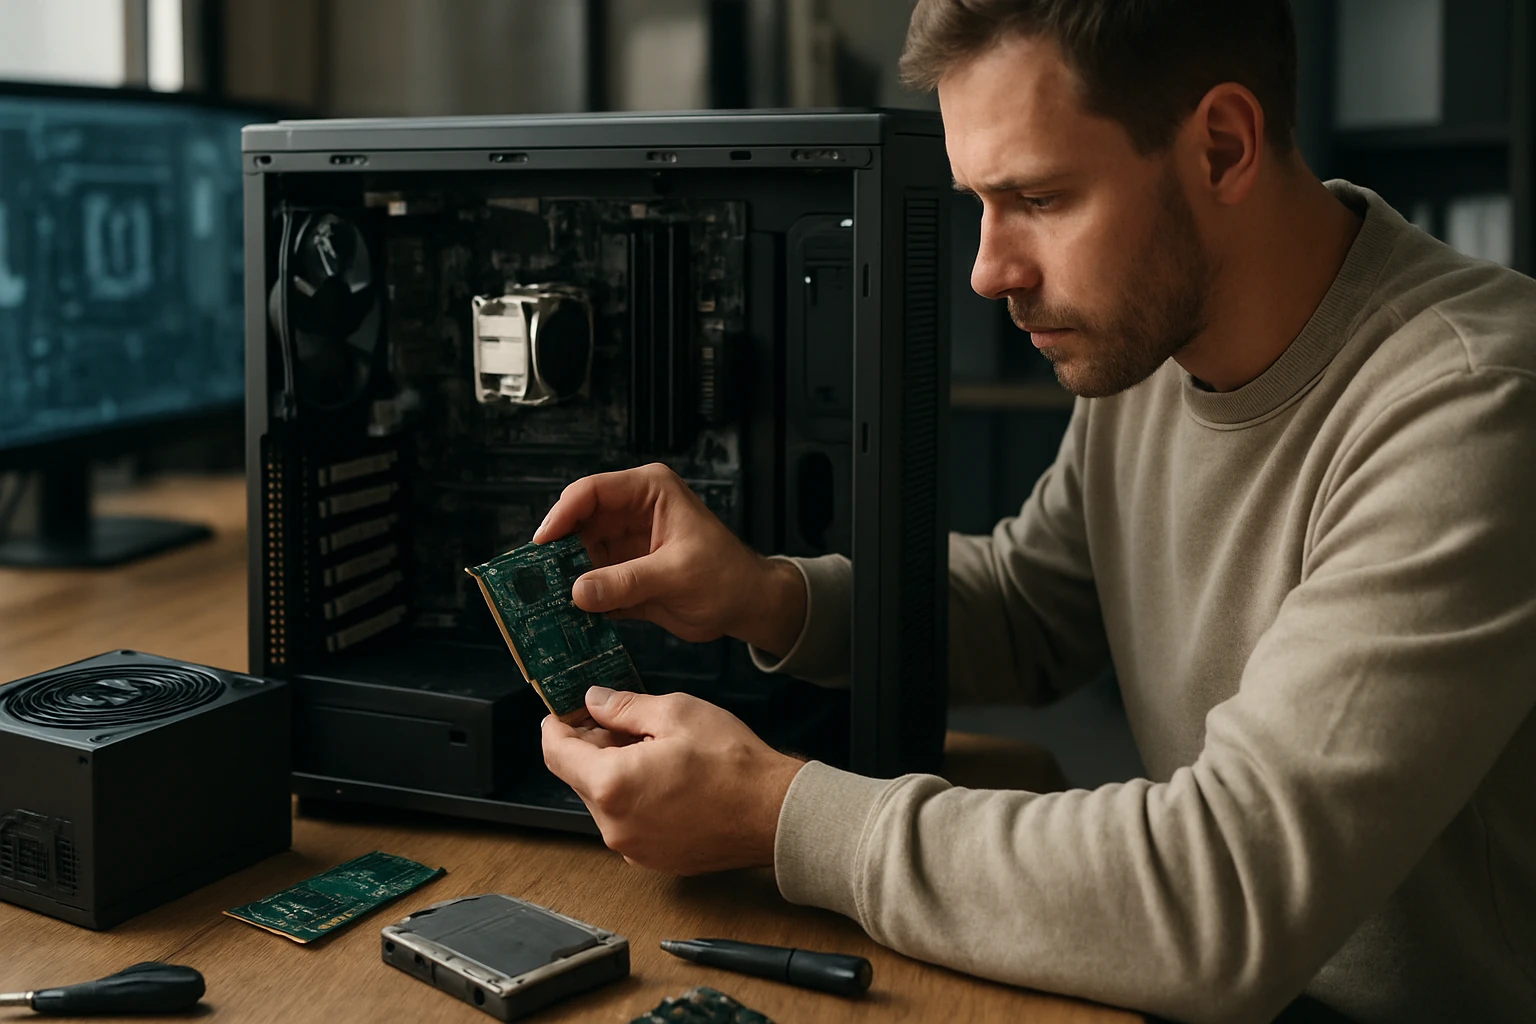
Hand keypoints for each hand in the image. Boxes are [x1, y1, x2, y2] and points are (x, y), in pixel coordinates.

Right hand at [533, 463, 805, 657]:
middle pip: (578, 523)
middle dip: (557, 551)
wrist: (748, 606)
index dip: (562, 513)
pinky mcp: (623, 574)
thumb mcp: (677, 574)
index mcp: (649, 492)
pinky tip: (569, 616)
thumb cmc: (728, 576)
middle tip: (535, 578)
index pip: (593, 491)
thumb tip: (579, 590)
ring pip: (579, 555)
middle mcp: (632, 513)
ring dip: (565, 579)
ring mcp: (625, 544)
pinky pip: (591, 583)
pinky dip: (581, 599)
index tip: (542, 542)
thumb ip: (627, 581)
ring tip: (546, 601)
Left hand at [542, 686, 805, 874]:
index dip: (556, 725)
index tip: (565, 709)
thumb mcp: (675, 713)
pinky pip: (627, 822)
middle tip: (624, 720)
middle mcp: (614, 825)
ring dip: (616, 771)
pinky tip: (666, 778)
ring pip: (604, 800)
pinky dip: (634, 797)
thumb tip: (595, 700)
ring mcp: (632, 848)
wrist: (774, 813)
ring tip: (655, 749)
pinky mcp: (653, 859)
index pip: (556, 753)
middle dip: (593, 745)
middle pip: (580, 777)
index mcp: (611, 785)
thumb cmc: (732, 764)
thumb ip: (624, 707)